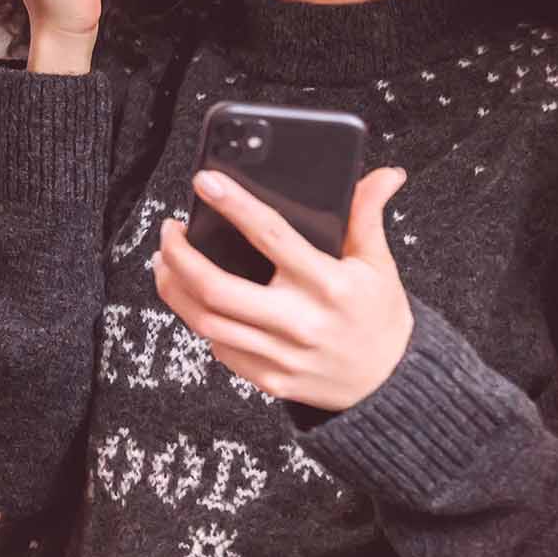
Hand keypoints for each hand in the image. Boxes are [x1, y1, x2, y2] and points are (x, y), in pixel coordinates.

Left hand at [153, 167, 414, 412]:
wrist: (391, 382)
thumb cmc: (378, 315)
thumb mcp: (377, 263)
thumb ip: (367, 215)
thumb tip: (385, 174)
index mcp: (328, 284)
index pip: (271, 235)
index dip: (234, 205)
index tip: (206, 182)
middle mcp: (301, 321)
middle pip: (216, 287)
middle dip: (179, 255)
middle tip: (170, 231)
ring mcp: (282, 355)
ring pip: (205, 321)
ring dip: (173, 287)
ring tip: (166, 260)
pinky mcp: (270, 379)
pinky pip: (219, 348)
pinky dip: (199, 319)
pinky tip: (192, 298)